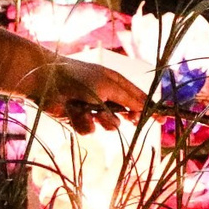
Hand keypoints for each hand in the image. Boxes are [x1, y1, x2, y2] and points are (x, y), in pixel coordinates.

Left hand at [32, 56, 148, 133]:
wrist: (47, 82)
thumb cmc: (80, 78)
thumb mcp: (109, 87)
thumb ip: (129, 99)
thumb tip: (147, 108)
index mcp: (116, 83)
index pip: (139, 98)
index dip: (150, 109)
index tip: (162, 120)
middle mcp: (107, 97)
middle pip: (126, 115)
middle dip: (126, 117)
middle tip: (129, 119)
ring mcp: (92, 109)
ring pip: (109, 126)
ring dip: (101, 120)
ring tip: (90, 110)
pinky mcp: (78, 120)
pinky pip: (89, 130)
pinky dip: (83, 123)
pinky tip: (73, 113)